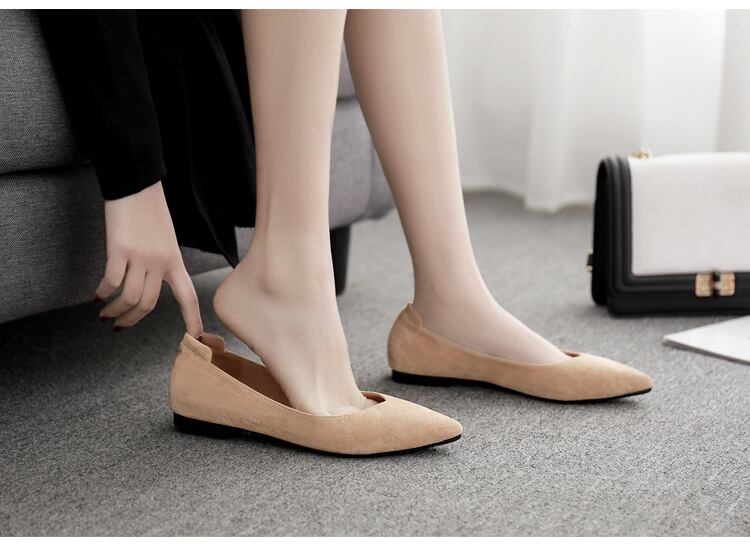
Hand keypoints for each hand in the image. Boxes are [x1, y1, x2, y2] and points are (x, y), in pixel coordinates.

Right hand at [95, 182, 202, 335]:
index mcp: (174, 261)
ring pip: (129, 298)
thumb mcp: (164, 239)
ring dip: (114, 311)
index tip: (197, 340)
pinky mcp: (120, 249)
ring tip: (104, 314)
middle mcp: (160, 262)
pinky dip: (102, 294)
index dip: (193, 320)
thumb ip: (161, 262)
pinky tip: (97, 296)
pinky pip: (111, 282)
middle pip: (149, 304)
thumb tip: (149, 285)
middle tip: (118, 326)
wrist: (136, 184)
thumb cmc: (148, 211)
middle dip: (132, 319)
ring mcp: (141, 256)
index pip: (188, 297)